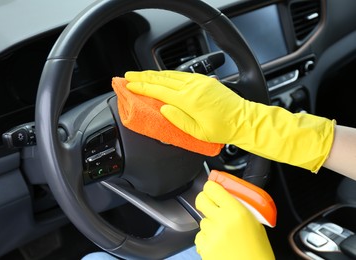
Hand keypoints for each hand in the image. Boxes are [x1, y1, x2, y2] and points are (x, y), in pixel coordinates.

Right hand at [125, 70, 243, 143]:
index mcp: (189, 101)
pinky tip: (162, 76)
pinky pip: (181, 74)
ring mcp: (199, 82)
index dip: (142, 87)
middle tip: (128, 76)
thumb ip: (178, 120)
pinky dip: (168, 74)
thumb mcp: (198, 132)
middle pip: (161, 79)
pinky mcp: (205, 80)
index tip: (129, 84)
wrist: (243, 120)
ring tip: (140, 75)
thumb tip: (163, 109)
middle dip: (143, 77)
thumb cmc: (222, 129)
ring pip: (170, 74)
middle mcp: (193, 87)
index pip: (159, 91)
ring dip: (153, 74)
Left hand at [195, 180, 274, 259]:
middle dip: (205, 201)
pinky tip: (219, 245)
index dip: (211, 188)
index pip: (212, 188)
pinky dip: (207, 239)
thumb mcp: (255, 223)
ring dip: (210, 225)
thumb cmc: (258, 252)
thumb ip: (239, 207)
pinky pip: (200, 236)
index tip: (213, 190)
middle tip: (212, 206)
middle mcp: (221, 220)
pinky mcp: (204, 247)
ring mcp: (211, 234)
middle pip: (201, 199)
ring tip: (224, 235)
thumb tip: (226, 195)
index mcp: (236, 211)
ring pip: (202, 220)